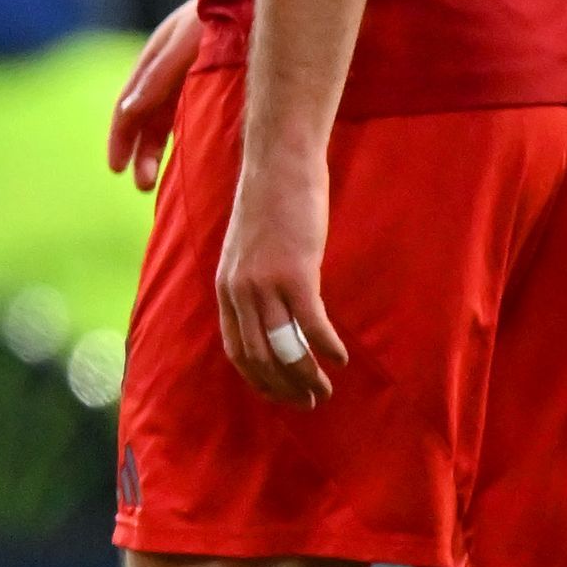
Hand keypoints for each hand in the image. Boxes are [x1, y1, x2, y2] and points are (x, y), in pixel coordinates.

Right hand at [108, 0, 201, 190]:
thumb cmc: (225, 11)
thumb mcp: (186, 43)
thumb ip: (158, 77)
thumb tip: (128, 113)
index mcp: (155, 55)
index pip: (128, 106)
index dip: (121, 139)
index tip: (119, 170)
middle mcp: (169, 62)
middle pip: (144, 115)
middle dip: (140, 151)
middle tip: (142, 185)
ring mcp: (190, 65)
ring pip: (164, 115)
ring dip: (157, 147)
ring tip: (156, 180)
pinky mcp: (213, 68)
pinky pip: (185, 106)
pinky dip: (178, 131)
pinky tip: (185, 149)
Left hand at [214, 146, 345, 406]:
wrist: (278, 164)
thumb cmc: (270, 203)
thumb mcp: (249, 249)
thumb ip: (254, 282)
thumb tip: (271, 312)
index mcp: (226, 288)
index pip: (236, 349)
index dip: (259, 379)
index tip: (280, 395)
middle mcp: (239, 291)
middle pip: (258, 357)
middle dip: (284, 387)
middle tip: (310, 402)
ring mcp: (264, 284)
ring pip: (282, 347)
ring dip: (305, 375)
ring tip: (324, 390)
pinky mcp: (294, 272)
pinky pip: (310, 323)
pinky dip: (325, 347)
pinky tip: (340, 357)